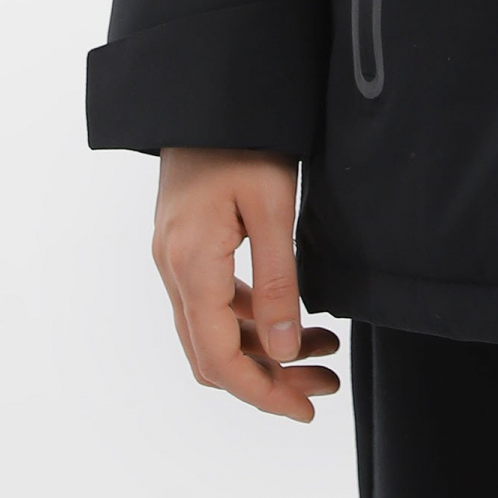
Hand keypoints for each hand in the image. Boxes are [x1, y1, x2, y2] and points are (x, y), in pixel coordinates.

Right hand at [152, 147, 340, 420]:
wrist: (209, 88)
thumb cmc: (245, 135)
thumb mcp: (272, 206)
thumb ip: (277, 281)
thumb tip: (284, 349)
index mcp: (191, 263)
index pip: (220, 358)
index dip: (263, 391)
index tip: (306, 408)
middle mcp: (173, 268)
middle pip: (213, 354)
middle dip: (270, 378)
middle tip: (324, 384)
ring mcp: (174, 257)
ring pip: (213, 331)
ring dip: (263, 349)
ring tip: (325, 349)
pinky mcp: (185, 244)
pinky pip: (212, 302)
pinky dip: (250, 319)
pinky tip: (291, 317)